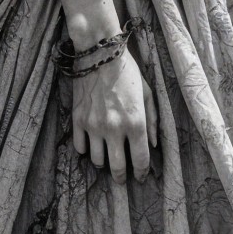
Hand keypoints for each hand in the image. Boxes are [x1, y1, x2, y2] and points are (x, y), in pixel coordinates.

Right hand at [68, 49, 157, 181]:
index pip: (140, 160)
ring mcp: (93, 126)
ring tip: (107, 158)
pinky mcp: (77, 121)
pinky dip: (86, 150)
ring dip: (104, 163)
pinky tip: (92, 145)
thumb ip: (153, 120)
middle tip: (123, 178)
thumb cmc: (128, 72)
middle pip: (117, 167)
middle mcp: (114, 129)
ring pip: (97, 161)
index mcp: (135, 122)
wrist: (99, 54)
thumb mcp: (148, 93)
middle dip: (122, 177)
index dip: (142, 172)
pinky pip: (80, 148)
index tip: (142, 176)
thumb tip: (155, 145)